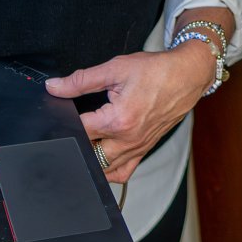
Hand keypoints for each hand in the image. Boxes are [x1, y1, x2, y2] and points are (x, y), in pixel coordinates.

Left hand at [44, 44, 215, 182]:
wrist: (186, 76)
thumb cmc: (156, 71)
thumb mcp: (115, 68)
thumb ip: (80, 80)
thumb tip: (54, 87)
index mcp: (118, 121)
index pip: (79, 131)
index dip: (65, 121)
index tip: (63, 112)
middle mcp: (128, 141)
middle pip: (88, 155)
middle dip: (77, 141)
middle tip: (77, 124)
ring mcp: (137, 148)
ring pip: (103, 169)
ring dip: (91, 156)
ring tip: (89, 136)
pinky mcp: (144, 150)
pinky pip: (122, 172)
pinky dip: (109, 169)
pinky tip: (102, 152)